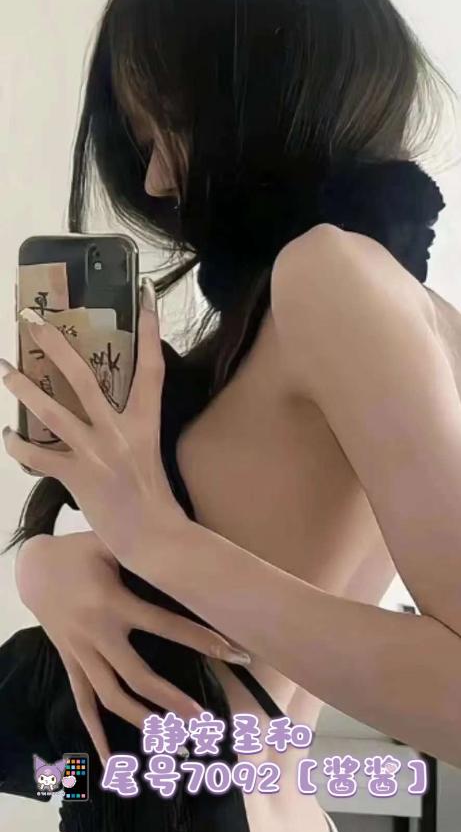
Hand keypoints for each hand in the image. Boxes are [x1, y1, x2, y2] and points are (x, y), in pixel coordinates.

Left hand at [1, 279, 184, 563]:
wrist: (155, 538)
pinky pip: (36, 456)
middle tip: (30, 319)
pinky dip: (17, 446)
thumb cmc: (152, 498)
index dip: (148, 328)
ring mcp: (98, 453)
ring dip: (23, 388)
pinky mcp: (78, 477)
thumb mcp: (148, 451)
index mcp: (145, 421)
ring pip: (52, 411)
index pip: (151, 365)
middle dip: (54, 344)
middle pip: (84, 376)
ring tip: (4, 370)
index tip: (143, 293)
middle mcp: (121, 431)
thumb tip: (100, 409)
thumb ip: (128, 426)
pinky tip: (7, 435)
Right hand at [15, 530, 250, 763]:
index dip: (200, 639)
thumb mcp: (110, 543)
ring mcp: (81, 652)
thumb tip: (189, 549)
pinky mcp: (70, 662)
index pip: (164, 625)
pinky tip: (107, 760)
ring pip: (110, 695)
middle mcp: (97, 633)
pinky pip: (82, 701)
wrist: (33, 568)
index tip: (233, 653)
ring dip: (141, 719)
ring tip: (170, 740)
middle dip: (170, 698)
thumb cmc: (80, 550)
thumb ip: (145, 551)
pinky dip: (94, 731)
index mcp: (113, 602)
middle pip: (137, 675)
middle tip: (203, 719)